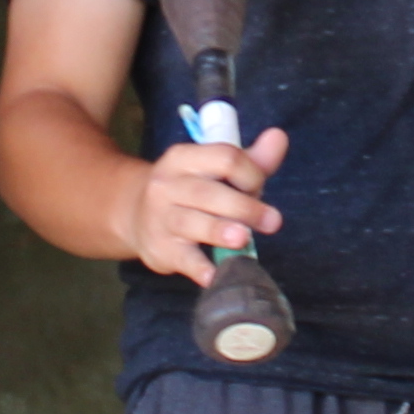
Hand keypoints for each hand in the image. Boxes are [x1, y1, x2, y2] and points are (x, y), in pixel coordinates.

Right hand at [121, 126, 285, 285]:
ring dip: (220, 231)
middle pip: (209, 192)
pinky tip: (215, 276)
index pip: (224, 158)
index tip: (258, 189)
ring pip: (192, 223)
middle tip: (272, 222)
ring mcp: (161, 218)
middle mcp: (167, 185)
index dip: (250, 174)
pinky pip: (183, 258)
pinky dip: (199, 268)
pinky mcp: (161, 248)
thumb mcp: (214, 170)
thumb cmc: (191, 191)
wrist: (134, 214)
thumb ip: (252, 159)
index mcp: (184, 158)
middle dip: (244, 207)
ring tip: (243, 239)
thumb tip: (279, 137)